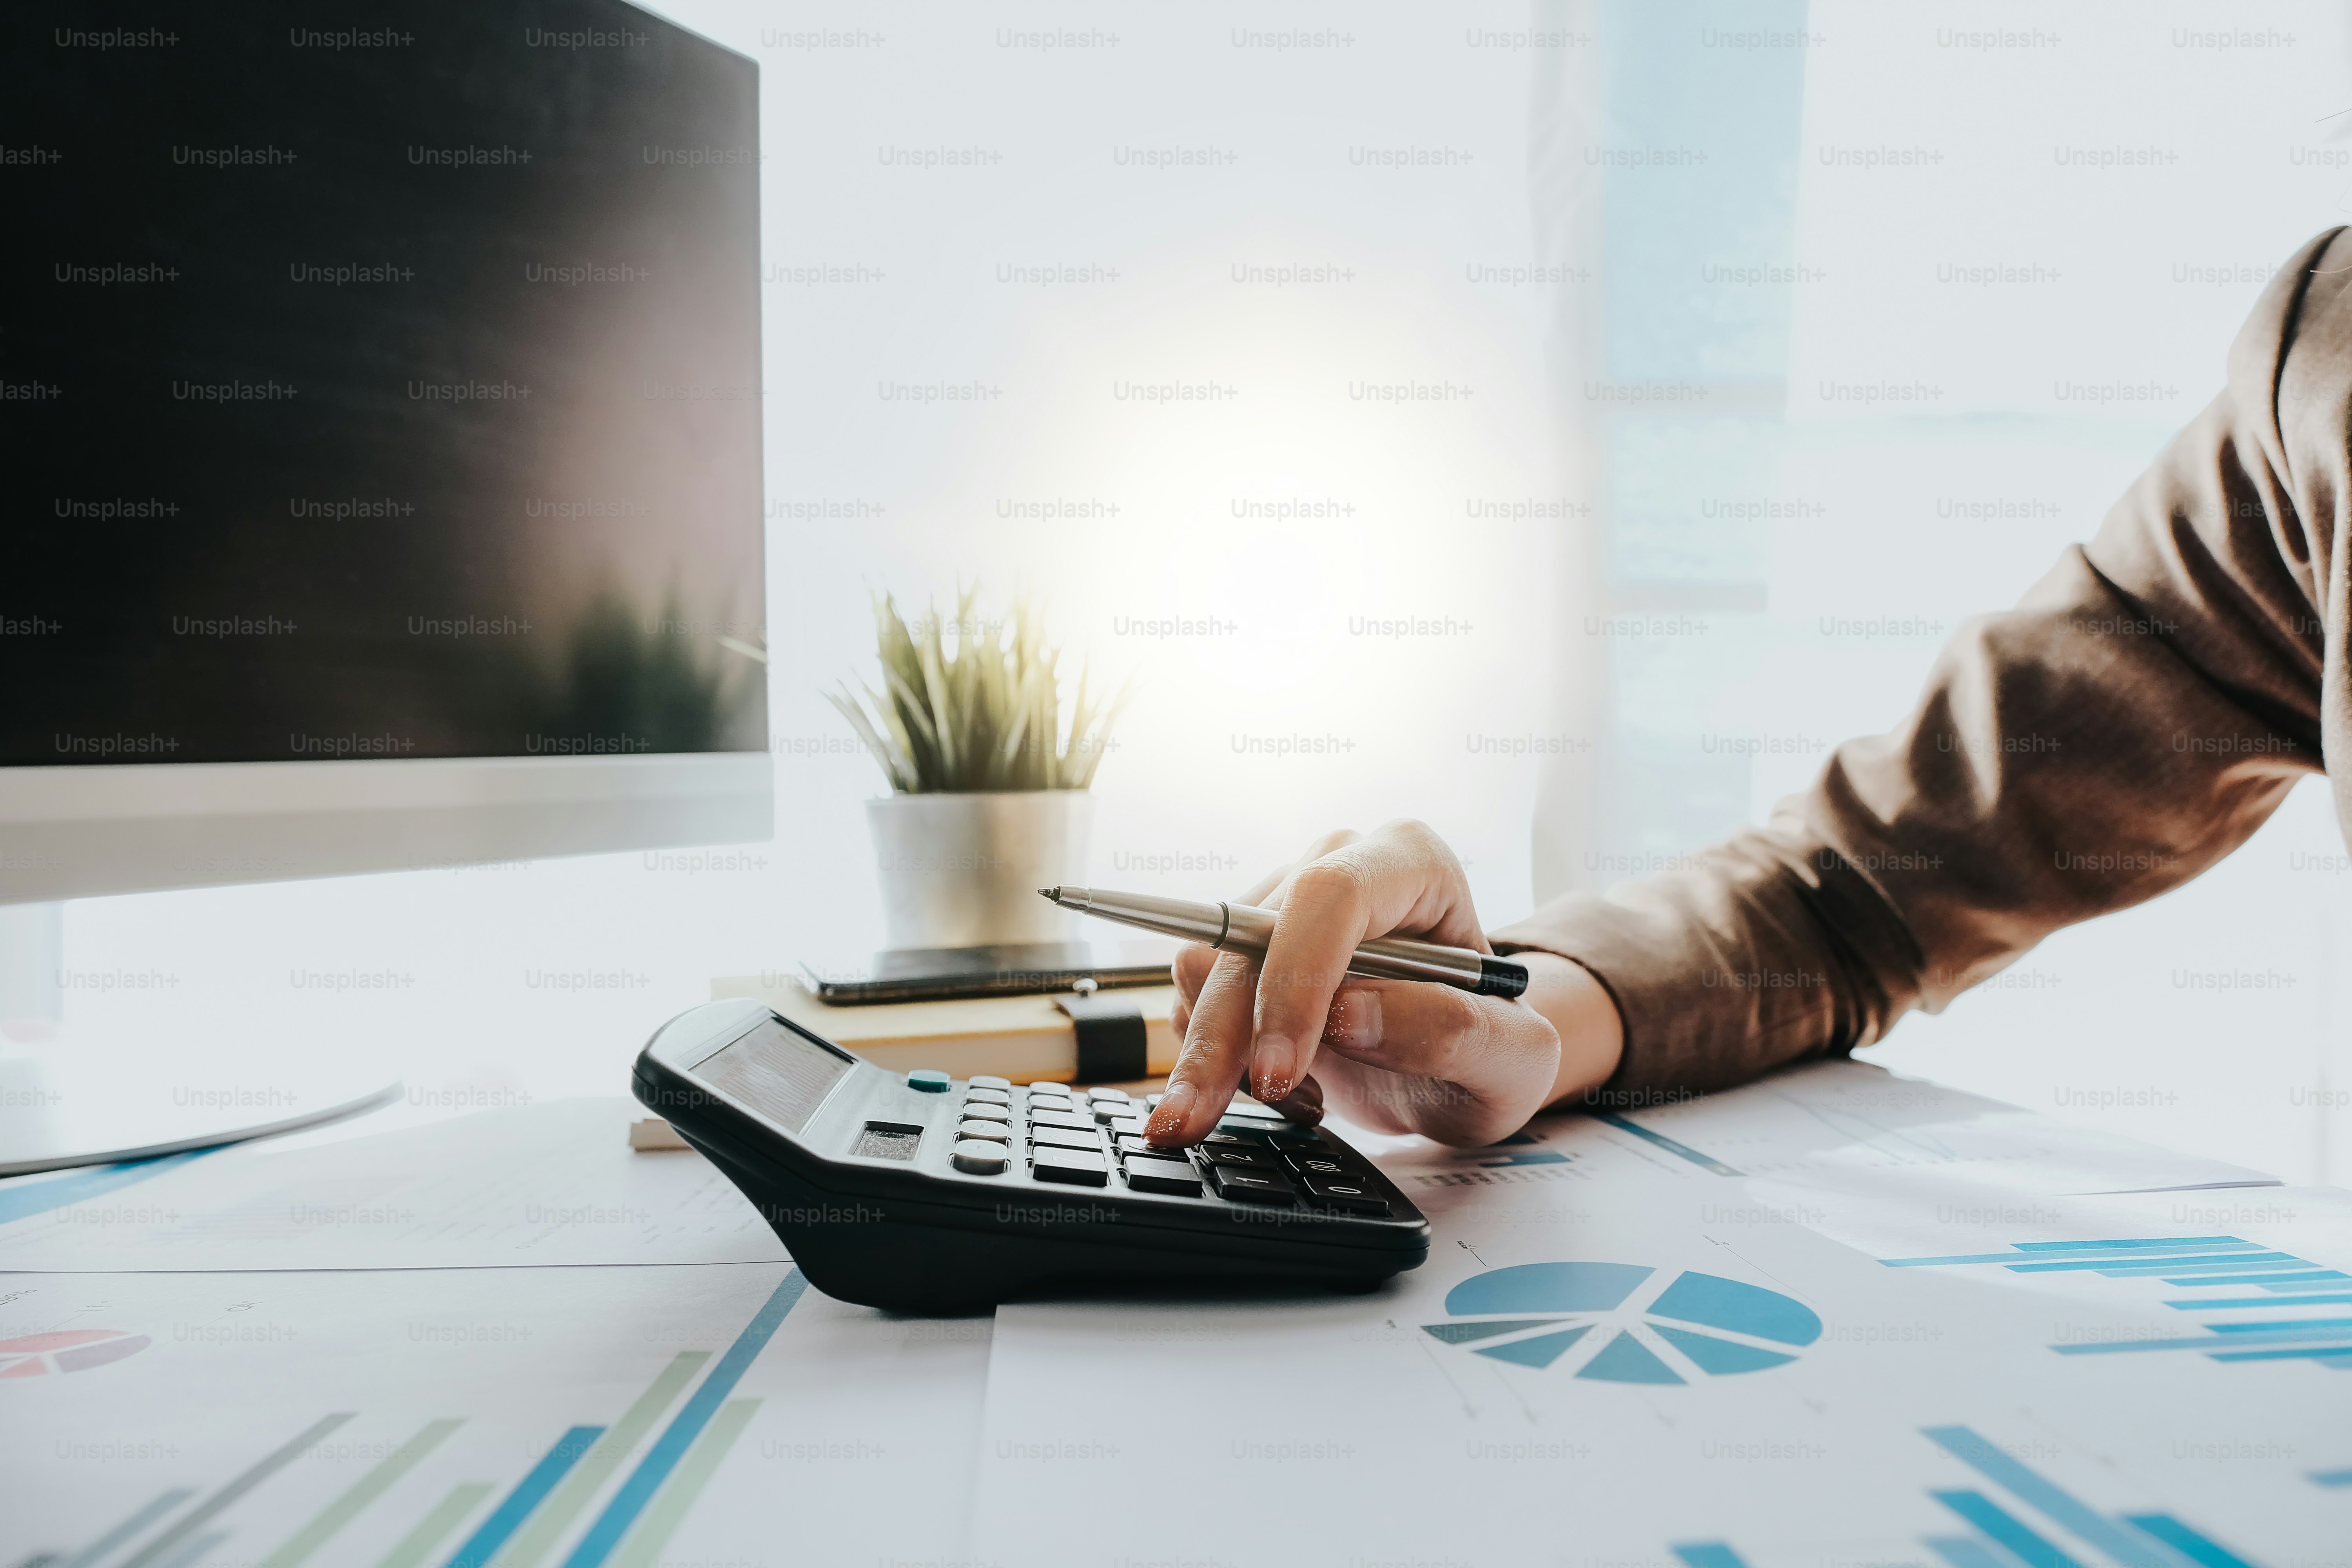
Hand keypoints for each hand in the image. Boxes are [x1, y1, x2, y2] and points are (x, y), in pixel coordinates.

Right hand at [1143, 821, 1623, 1148]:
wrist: (1465, 1064)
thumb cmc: (1496, 1052)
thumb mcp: (1511, 1060)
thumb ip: (1451, 1032)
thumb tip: (1349, 1013)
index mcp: (1415, 863)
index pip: (1330, 896)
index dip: (1293, 980)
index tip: (1277, 1071)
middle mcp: (1341, 863)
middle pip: (1248, 934)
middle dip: (1221, 1037)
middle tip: (1197, 1120)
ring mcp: (1286, 901)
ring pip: (1205, 964)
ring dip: (1222, 1053)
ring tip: (1304, 1098)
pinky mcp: (1247, 946)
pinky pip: (1197, 993)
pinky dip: (1223, 1055)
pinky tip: (1287, 1085)